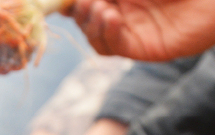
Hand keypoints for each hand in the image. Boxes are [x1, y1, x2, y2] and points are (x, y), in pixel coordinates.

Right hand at [66, 0, 214, 60]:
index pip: (84, 3)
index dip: (68, 3)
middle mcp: (124, 14)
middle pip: (84, 21)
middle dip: (78, 10)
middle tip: (85, 0)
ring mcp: (134, 33)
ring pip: (95, 38)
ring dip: (90, 23)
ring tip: (100, 7)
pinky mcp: (146, 49)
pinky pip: (114, 48)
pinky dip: (107, 34)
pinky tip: (113, 17)